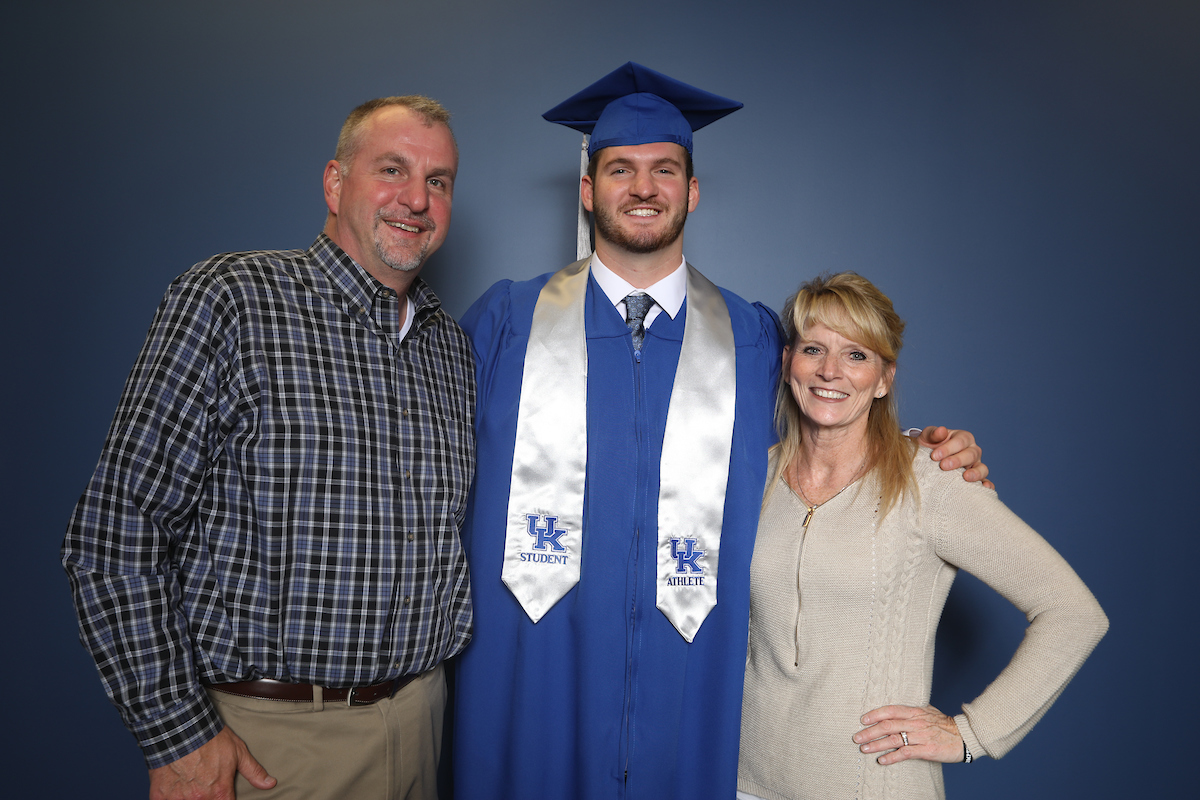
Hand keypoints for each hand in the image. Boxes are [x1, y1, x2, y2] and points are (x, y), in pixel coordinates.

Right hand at [148, 726, 275, 799]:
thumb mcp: (238, 752)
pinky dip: (170, 798)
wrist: (179, 727)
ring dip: (189, 797)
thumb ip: (254, 771)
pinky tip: (175, 788)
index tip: (223, 794)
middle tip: (205, 782)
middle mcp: (200, 799)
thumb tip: (269, 783)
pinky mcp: (160, 796)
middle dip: (207, 796)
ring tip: (192, 782)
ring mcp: (179, 799)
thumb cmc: (209, 738)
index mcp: (220, 792)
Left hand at [854, 704, 964, 764]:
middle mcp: (916, 723)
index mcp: (915, 712)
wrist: (965, 736)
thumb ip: (911, 711)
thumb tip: (895, 710)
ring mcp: (921, 736)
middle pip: (888, 725)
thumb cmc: (945, 724)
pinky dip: (892, 757)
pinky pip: (905, 753)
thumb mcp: (928, 712)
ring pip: (894, 739)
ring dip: (876, 744)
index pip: (890, 710)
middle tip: (856, 737)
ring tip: (863, 748)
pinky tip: (882, 760)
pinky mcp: (926, 750)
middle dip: (869, 732)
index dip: (875, 714)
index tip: (862, 719)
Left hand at [915, 426, 993, 488]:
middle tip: (943, 466)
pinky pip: (985, 481)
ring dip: (976, 473)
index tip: (934, 456)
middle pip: (971, 455)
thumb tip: (941, 430)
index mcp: (963, 438)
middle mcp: (973, 450)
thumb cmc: (929, 446)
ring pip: (982, 468)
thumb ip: (933, 433)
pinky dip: (987, 484)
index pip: (959, 441)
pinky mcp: (977, 478)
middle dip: (957, 460)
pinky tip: (985, 487)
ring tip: (966, 477)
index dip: (948, 448)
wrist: (927, 460)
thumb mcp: (928, 437)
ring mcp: (976, 465)